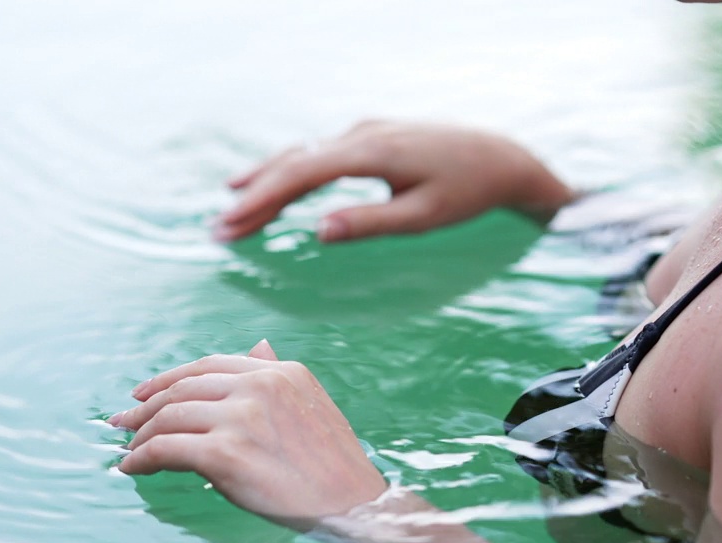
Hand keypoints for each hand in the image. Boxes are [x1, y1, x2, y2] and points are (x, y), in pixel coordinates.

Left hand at [110, 340, 387, 526]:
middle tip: (122, 424)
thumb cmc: (333, 467)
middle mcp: (259, 386)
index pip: (207, 366)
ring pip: (169, 417)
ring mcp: (242, 418)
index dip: (168, 378)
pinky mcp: (226, 454)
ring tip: (129, 451)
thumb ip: (276, 378)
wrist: (354, 508)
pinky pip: (166, 449)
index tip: (143, 394)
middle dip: (146, 407)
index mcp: (279, 372)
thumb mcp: (310, 405)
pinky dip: (142, 457)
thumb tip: (258, 345)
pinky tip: (133, 467)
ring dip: (141, 435)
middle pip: (183, 388)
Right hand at [214, 120, 573, 242]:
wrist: (503, 158)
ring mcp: (365, 132)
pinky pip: (319, 154)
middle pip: (293, 163)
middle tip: (218, 230)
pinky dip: (290, 171)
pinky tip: (270, 182)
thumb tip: (318, 230)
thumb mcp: (423, 216)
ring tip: (232, 207)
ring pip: (303, 155)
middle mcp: (362, 135)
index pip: (302, 175)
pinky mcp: (370, 137)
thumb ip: (370, 223)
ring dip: (267, 181)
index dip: (262, 200)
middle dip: (253, 196)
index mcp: (372, 152)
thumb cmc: (468, 192)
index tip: (232, 226)